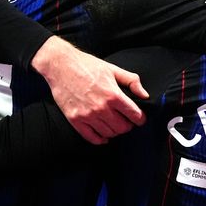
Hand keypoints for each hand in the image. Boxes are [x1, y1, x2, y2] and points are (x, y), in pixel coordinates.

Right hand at [31, 36, 148, 144]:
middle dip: (128, 125)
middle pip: (122, 128)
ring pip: (109, 133)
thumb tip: (144, 95)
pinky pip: (91, 138)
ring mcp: (87, 115)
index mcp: (113, 95)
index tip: (140, 118)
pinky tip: (103, 135)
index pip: (134, 115)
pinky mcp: (75, 120)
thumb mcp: (113, 69)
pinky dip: (100, 139)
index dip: (140, 118)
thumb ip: (132, 81)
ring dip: (114, 131)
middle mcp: (101, 107)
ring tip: (114, 124)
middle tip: (126, 120)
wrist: (61, 66)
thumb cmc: (87, 66)